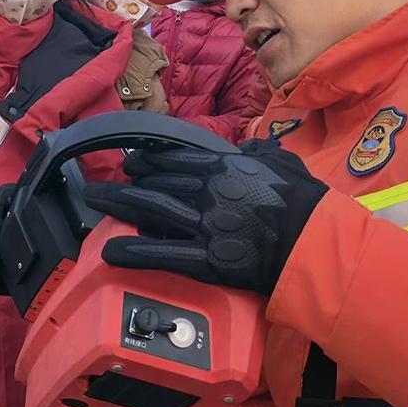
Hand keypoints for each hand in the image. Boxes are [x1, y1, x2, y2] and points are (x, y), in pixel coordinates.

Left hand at [81, 139, 327, 295]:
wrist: (312, 240)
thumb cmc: (305, 202)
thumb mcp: (283, 165)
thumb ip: (262, 154)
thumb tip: (253, 148)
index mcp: (225, 167)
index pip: (177, 159)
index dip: (150, 161)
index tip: (132, 162)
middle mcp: (207, 191)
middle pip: (157, 182)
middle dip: (126, 184)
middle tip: (103, 185)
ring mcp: (203, 224)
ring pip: (151, 210)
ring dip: (119, 205)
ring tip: (95, 203)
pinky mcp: (205, 258)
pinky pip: (162, 253)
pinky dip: (133, 252)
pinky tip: (110, 251)